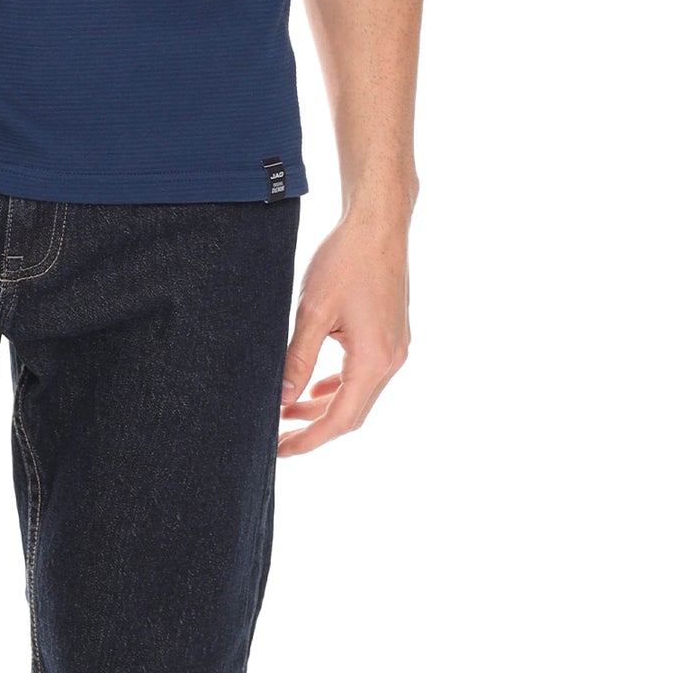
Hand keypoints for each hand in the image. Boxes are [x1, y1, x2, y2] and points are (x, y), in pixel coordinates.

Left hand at [278, 212, 410, 456]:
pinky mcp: (392, 336)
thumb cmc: (346, 258)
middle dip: (314, 429)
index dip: (309, 440)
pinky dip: (337, 388)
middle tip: (277, 436)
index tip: (280, 451)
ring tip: (287, 411)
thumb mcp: (313, 312)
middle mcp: (392, 359)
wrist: (378, 221)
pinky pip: (364, 376)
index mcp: (374, 358)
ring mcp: (396, 348)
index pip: (339, 419)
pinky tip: (313, 388)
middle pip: (351, 414)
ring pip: (357, 396)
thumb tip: (281, 399)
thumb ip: (297, 360)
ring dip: (323, 408)